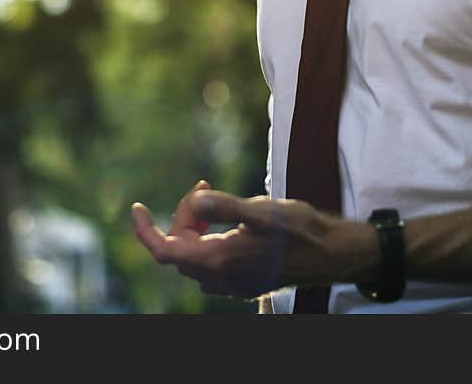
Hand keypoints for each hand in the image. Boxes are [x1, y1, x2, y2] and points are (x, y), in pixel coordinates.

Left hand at [132, 189, 378, 298]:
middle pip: (179, 248)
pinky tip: (228, 219)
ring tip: (213, 196)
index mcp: (220, 261)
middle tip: (205, 188)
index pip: (164, 251)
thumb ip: (226, 207)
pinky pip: (212, 260)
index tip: (137, 207)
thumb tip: (196, 200)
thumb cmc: (302, 230)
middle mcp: (222, 278)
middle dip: (183, 216)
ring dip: (195, 225)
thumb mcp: (263, 211)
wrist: (334, 253)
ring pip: (195, 254)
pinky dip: (210, 236)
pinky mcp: (245, 279)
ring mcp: (234, 283)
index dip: (145, 230)